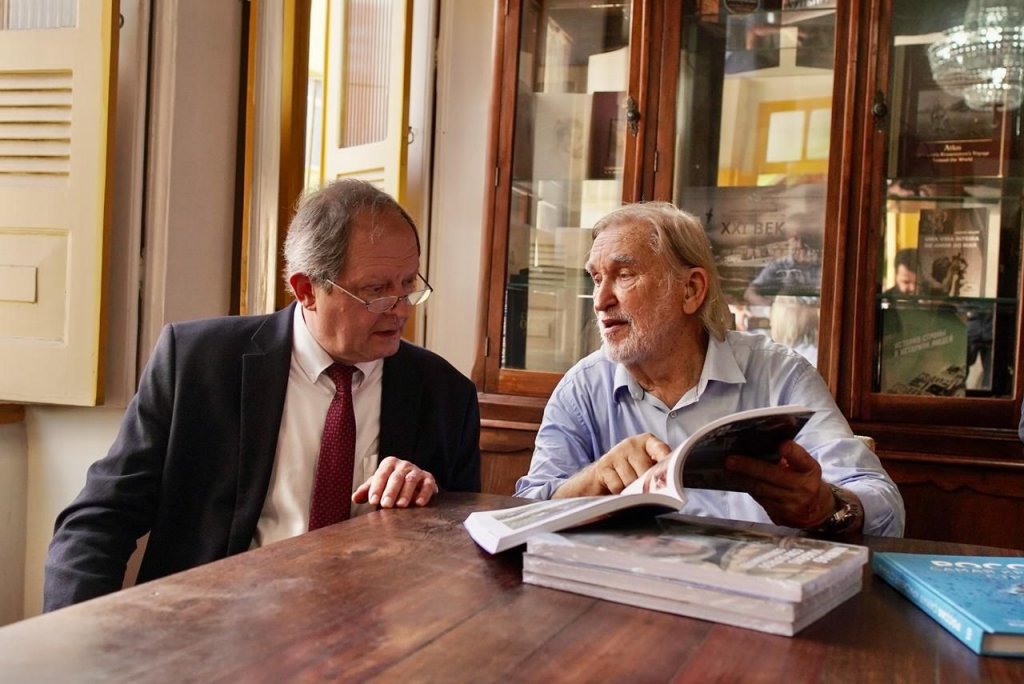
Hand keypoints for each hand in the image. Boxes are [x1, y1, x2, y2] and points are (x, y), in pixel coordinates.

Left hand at [352, 456, 437, 508]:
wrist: (413, 481)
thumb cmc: (390, 483)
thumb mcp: (378, 484)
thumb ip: (367, 490)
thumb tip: (354, 498)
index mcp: (389, 464)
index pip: (381, 475)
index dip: (376, 488)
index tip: (373, 501)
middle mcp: (403, 465)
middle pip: (396, 478)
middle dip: (390, 492)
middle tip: (385, 505)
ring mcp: (417, 471)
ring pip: (411, 480)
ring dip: (406, 493)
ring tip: (401, 506)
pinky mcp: (429, 479)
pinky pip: (427, 485)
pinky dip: (424, 494)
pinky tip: (419, 504)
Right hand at [553, 433, 670, 497]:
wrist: (600, 477)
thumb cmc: (628, 473)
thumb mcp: (645, 467)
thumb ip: (657, 469)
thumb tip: (672, 483)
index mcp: (647, 442)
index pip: (662, 450)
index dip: (668, 463)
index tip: (672, 476)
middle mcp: (632, 443)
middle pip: (646, 469)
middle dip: (646, 483)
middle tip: (644, 488)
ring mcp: (617, 453)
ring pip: (632, 479)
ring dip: (631, 489)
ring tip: (628, 486)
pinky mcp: (604, 465)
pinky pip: (618, 485)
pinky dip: (619, 491)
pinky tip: (617, 487)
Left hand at [724, 440, 835, 528]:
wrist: (818, 512)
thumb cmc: (808, 482)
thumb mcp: (807, 466)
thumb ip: (793, 456)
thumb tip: (771, 445)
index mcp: (810, 472)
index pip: (802, 461)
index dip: (792, 453)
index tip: (782, 445)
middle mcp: (802, 490)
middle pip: (773, 477)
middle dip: (749, 468)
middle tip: (730, 460)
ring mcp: (791, 506)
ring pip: (762, 490)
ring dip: (744, 479)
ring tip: (730, 470)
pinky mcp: (780, 517)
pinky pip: (761, 501)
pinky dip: (750, 490)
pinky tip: (740, 481)